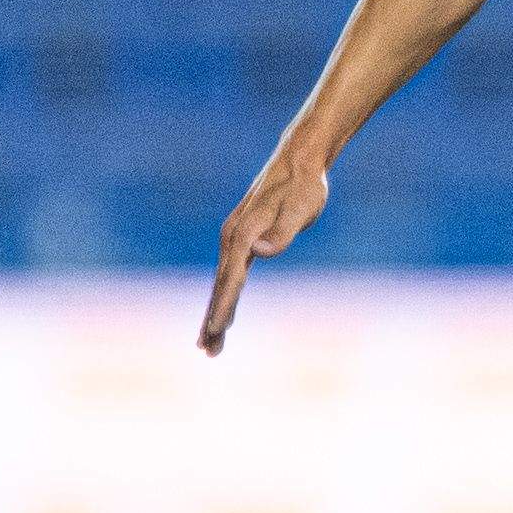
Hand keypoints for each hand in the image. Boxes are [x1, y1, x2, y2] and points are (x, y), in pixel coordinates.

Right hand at [199, 147, 331, 353]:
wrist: (299, 162)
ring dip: (215, 313)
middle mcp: (232, 237)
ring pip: (222, 282)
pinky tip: (224, 314)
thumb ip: (282, 232)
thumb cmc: (305, 186)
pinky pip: (231, 274)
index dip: (223, 307)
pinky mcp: (243, 238)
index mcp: (243, 234)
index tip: (216, 330)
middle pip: (220, 286)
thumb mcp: (301, 208)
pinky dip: (225, 296)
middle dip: (213, 319)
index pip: (231, 279)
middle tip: (207, 351)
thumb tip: (259, 250)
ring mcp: (234, 237)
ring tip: (209, 344)